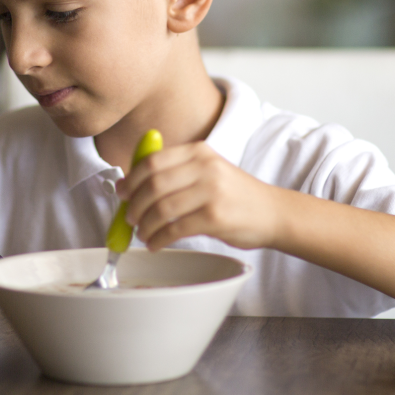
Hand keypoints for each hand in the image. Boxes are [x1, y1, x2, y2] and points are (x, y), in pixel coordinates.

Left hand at [117, 143, 280, 251]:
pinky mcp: (216, 217)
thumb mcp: (208, 170)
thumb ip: (175, 172)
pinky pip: (175, 229)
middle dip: (134, 204)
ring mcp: (211, 191)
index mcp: (199, 151)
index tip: (122, 193)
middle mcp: (205, 167)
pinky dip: (158, 238)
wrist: (273, 212)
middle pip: (153, 184)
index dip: (131, 179)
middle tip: (129, 217)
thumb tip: (131, 185)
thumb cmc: (235, 195)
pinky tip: (155, 243)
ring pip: (161, 208)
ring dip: (145, 225)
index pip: (152, 161)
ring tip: (143, 233)